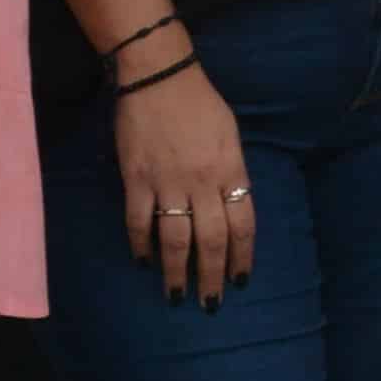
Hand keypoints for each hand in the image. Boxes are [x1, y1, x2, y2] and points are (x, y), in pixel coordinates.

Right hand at [116, 69, 253, 301]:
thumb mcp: (231, 136)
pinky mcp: (136, 179)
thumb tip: (232, 206)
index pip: (243, 225)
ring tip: (177, 295)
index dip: (242, 257)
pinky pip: (139, 221)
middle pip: (212, 241)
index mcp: (232, 171)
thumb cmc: (201, 104)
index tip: (240, 280)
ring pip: (176, 239)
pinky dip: (141, 245)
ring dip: (177, 272)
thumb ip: (232, 173)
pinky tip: (144, 261)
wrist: (159, 77)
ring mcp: (168, 183)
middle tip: (210, 303)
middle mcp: (204, 183)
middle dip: (212, 277)